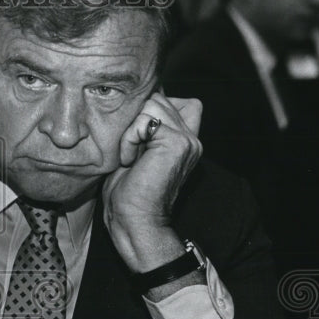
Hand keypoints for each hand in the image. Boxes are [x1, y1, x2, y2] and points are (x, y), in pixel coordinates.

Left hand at [102, 92, 202, 272]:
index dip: (148, 109)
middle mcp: (191, 138)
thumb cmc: (127, 193)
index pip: (174, 100)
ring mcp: (188, 140)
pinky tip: (130, 160)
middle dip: (135, 121)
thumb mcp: (135, 150)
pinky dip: (129, 139)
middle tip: (130, 153)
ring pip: (152, 104)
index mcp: (184, 139)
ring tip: (131, 156)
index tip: (133, 138)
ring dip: (131, 130)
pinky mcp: (178, 143)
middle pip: (158, 98)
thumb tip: (140, 97)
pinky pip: (144, 120)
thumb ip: (144, 125)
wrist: (133, 220)